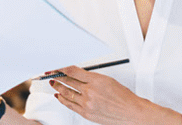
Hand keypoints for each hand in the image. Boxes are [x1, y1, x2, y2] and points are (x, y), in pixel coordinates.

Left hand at [48, 66, 165, 124]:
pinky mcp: (86, 113)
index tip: (57, 67)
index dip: (62, 68)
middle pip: (68, 82)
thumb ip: (93, 78)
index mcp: (96, 80)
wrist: (131, 112)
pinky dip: (62, 100)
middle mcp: (90, 92)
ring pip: (66, 93)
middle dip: (57, 77)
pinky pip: (70, 105)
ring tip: (53, 84)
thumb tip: (80, 76)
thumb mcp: (108, 80)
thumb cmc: (124, 97)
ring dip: (58, 87)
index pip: (73, 71)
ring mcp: (87, 103)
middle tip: (51, 74)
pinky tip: (59, 96)